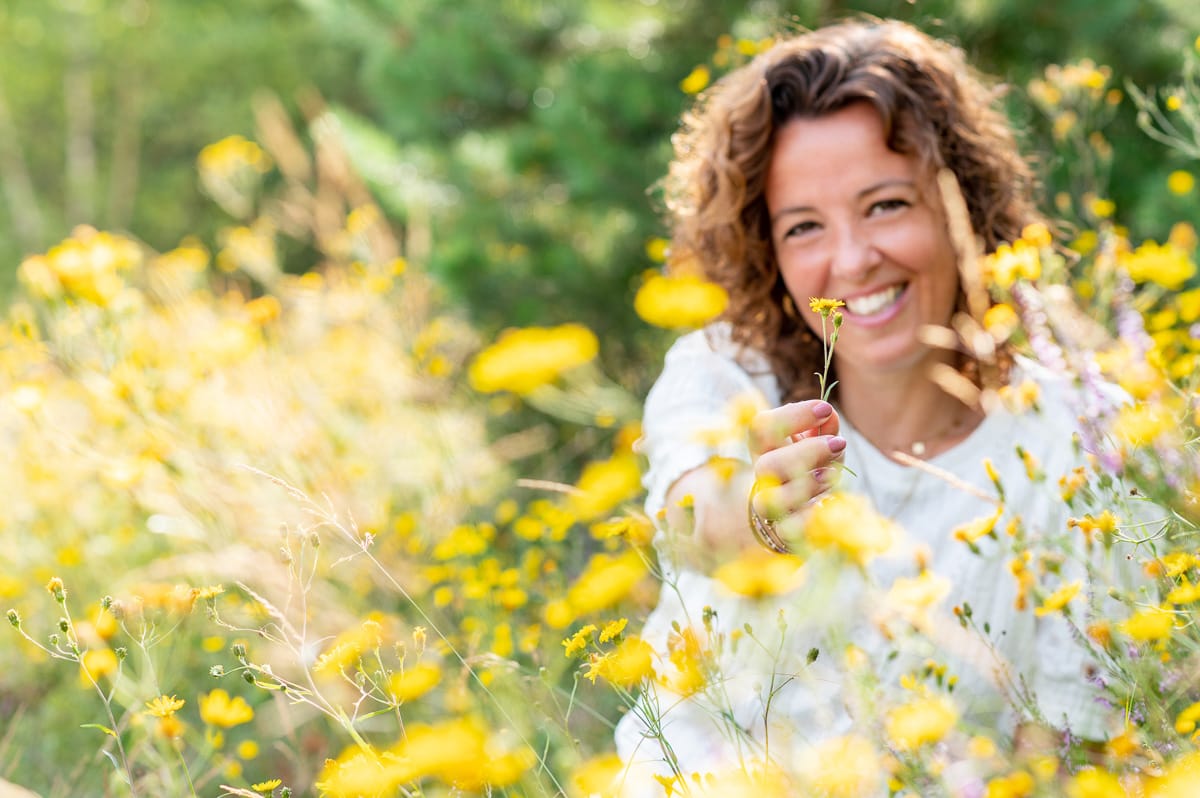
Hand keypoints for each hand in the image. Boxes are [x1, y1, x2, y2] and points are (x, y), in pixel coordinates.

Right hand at [748, 399, 844, 541]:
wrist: (795, 510)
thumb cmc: (810, 467)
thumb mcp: (819, 444)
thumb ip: (823, 428)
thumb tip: (830, 417)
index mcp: (764, 449)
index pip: (761, 427)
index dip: (792, 416)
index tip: (825, 408)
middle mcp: (762, 478)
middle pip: (767, 466)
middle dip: (806, 453)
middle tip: (838, 443)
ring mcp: (771, 507)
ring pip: (774, 500)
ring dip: (809, 485)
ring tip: (833, 473)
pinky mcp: (783, 532)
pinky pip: (790, 529)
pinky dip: (810, 516)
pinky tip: (826, 503)